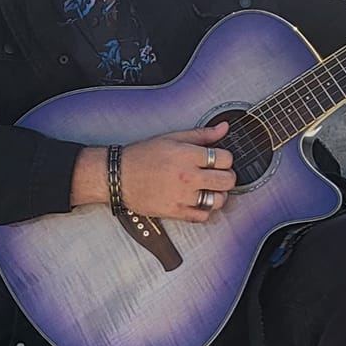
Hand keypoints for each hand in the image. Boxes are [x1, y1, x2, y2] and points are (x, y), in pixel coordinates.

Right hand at [71, 121, 235, 222]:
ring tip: (209, 188)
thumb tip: (223, 128)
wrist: (118, 176)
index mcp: (187, 155)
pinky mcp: (176, 212)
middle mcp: (187, 177)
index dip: (225, 158)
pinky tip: (198, 200)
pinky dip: (205, 210)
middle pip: (227, 180)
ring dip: (218, 194)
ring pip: (218, 201)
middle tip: (218, 174)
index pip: (225, 158)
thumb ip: (201, 134)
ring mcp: (183, 196)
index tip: (219, 159)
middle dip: (227, 176)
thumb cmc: (142, 156)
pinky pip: (203, 216)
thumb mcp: (172, 138)